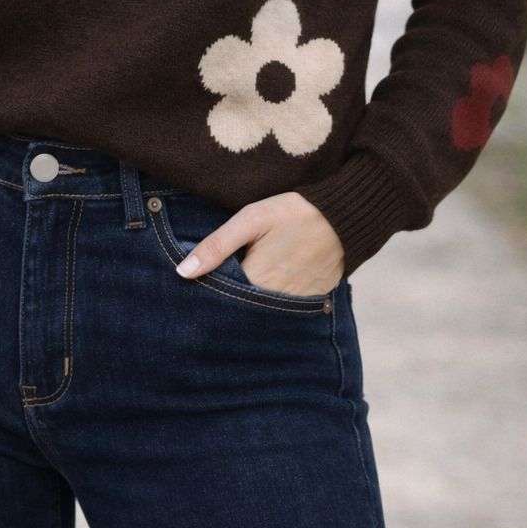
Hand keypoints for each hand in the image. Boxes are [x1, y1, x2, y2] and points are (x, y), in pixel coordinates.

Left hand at [175, 191, 344, 295]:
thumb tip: (183, 273)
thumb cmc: (292, 214)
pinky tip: (267, 289)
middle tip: (219, 289)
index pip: (220, 301)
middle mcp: (275, 301)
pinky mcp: (311, 304)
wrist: (343, 218)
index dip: (208, 295)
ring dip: (249, 305)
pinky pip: (283, 311)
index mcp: (256, 281)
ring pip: (261, 313)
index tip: (196, 290)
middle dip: (227, 302)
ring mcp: (295, 306)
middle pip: (240, 310)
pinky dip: (272, 304)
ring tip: (243, 287)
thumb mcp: (251, 219)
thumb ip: (216, 246)